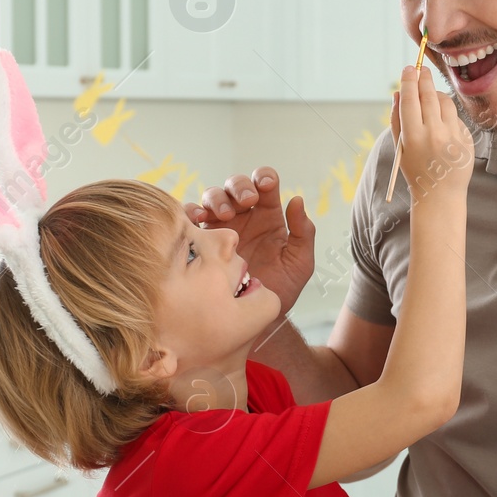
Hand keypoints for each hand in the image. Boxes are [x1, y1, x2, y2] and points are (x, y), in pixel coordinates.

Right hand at [184, 167, 313, 315]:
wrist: (255, 319)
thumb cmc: (281, 290)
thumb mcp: (300, 263)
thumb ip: (304, 233)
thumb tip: (297, 200)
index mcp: (268, 216)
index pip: (265, 184)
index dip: (264, 177)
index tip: (266, 186)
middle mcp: (244, 217)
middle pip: (235, 185)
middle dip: (239, 187)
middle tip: (246, 202)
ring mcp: (221, 226)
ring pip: (212, 197)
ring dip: (217, 199)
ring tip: (225, 215)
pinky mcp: (202, 240)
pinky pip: (192, 218)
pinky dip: (192, 212)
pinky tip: (198, 219)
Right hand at [391, 66, 473, 206]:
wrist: (440, 194)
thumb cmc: (416, 169)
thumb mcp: (400, 147)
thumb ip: (396, 119)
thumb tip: (398, 93)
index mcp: (413, 136)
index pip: (410, 99)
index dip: (409, 80)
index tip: (409, 68)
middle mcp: (434, 134)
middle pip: (429, 96)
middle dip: (424, 78)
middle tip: (421, 69)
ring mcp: (453, 137)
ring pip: (446, 102)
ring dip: (437, 94)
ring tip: (430, 97)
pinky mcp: (467, 140)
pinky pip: (456, 118)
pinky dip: (447, 116)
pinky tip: (442, 126)